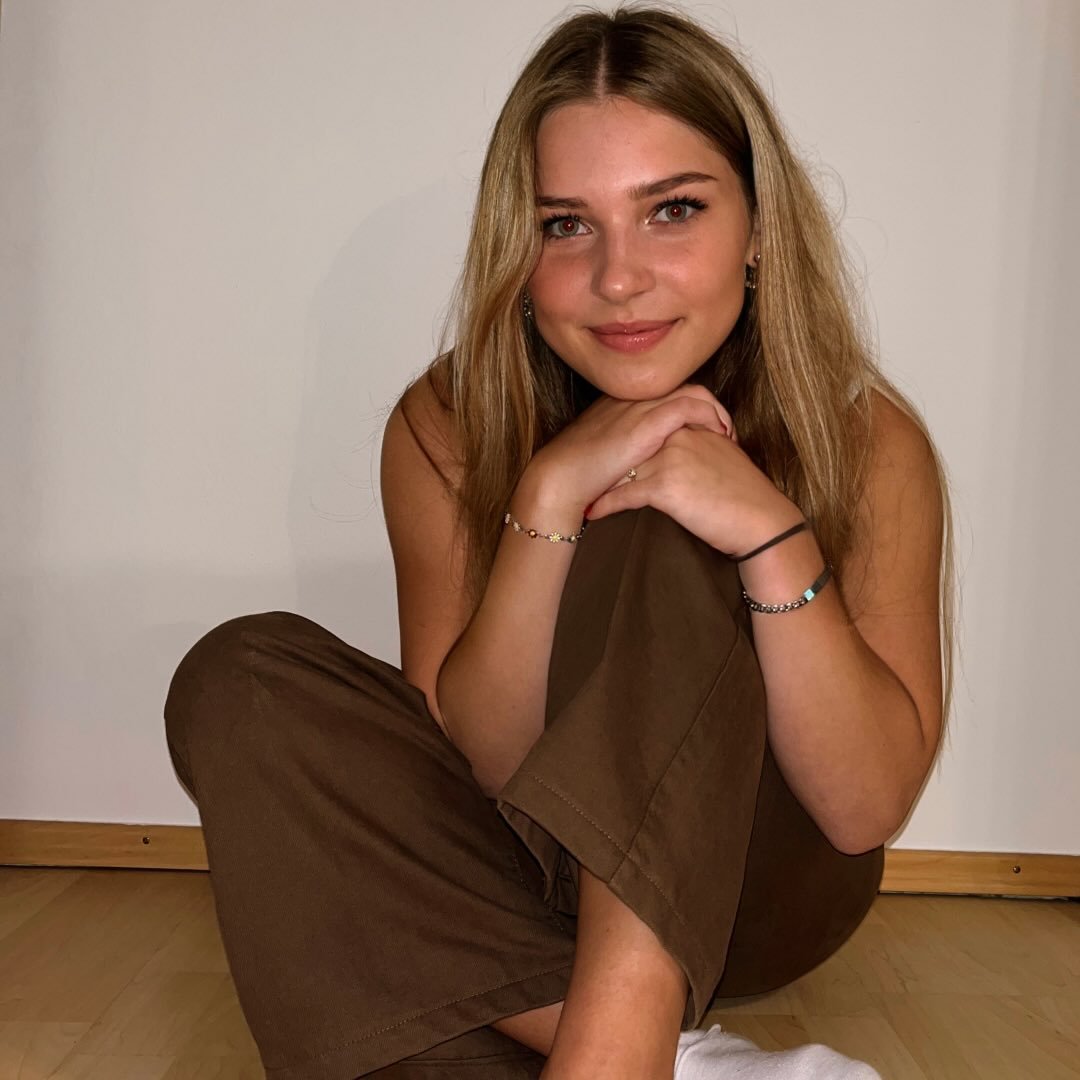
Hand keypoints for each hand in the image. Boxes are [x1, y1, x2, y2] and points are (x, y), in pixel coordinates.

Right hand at [520, 383, 735, 520]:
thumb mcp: (606, 454)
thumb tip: (645, 464)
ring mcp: (639, 406)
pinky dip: (710, 417)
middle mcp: (632, 397)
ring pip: (693, 392)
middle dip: (711, 407)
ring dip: (716, 411)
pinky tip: (719, 436)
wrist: (559, 478)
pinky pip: (690, 406)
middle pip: (685, 387)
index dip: (694, 407)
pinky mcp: (646, 422)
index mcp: (623, 402)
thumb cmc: (579, 475)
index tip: (710, 430)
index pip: (668, 392)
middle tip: (726, 431)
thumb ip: (627, 451)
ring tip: (727, 434)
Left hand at [583, 420, 801, 557]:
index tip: (598, 456)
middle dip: (603, 461)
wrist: (762, 521)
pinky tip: (591, 514)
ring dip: (597, 484)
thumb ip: (691, 443)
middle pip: (628, 445)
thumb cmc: (743, 495)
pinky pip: (624, 495)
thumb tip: (665, 448)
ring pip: (621, 469)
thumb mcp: (718, 455)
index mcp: (688, 424)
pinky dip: (605, 506)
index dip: (619, 444)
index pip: (643, 427)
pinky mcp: (666, 485)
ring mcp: (670, 458)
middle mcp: (677, 434)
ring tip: (578, 495)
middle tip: (579, 474)